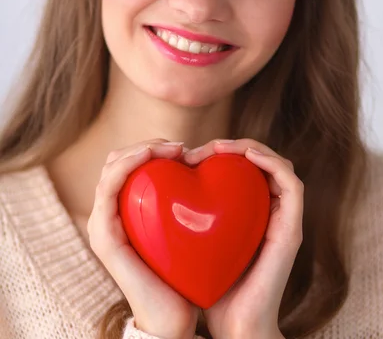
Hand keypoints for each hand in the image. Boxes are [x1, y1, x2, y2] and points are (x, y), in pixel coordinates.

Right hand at [87, 139, 198, 338]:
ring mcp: (102, 223)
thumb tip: (201, 169)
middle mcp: (107, 213)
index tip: (183, 150)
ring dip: (140, 149)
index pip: (128, 163)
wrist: (173, 317)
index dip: (152, 147)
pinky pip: (109, 187)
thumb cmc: (182, 273)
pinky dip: (127, 164)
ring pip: (112, 166)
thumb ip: (181, 202)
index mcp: (123, 211)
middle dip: (147, 144)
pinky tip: (151, 156)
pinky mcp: (103, 235)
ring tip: (170, 150)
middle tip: (179, 148)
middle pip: (117, 159)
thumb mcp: (182, 228)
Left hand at [183, 138, 302, 338]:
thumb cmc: (210, 286)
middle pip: (260, 162)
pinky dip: (271, 163)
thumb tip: (159, 189)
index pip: (243, 169)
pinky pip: (292, 184)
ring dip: (250, 148)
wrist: (233, 327)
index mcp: (250, 213)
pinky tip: (245, 156)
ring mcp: (285, 220)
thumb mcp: (194, 241)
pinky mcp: (292, 228)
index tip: (187, 156)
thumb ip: (188, 216)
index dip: (220, 152)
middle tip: (200, 151)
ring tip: (220, 148)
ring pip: (278, 165)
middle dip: (231, 147)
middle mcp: (270, 212)